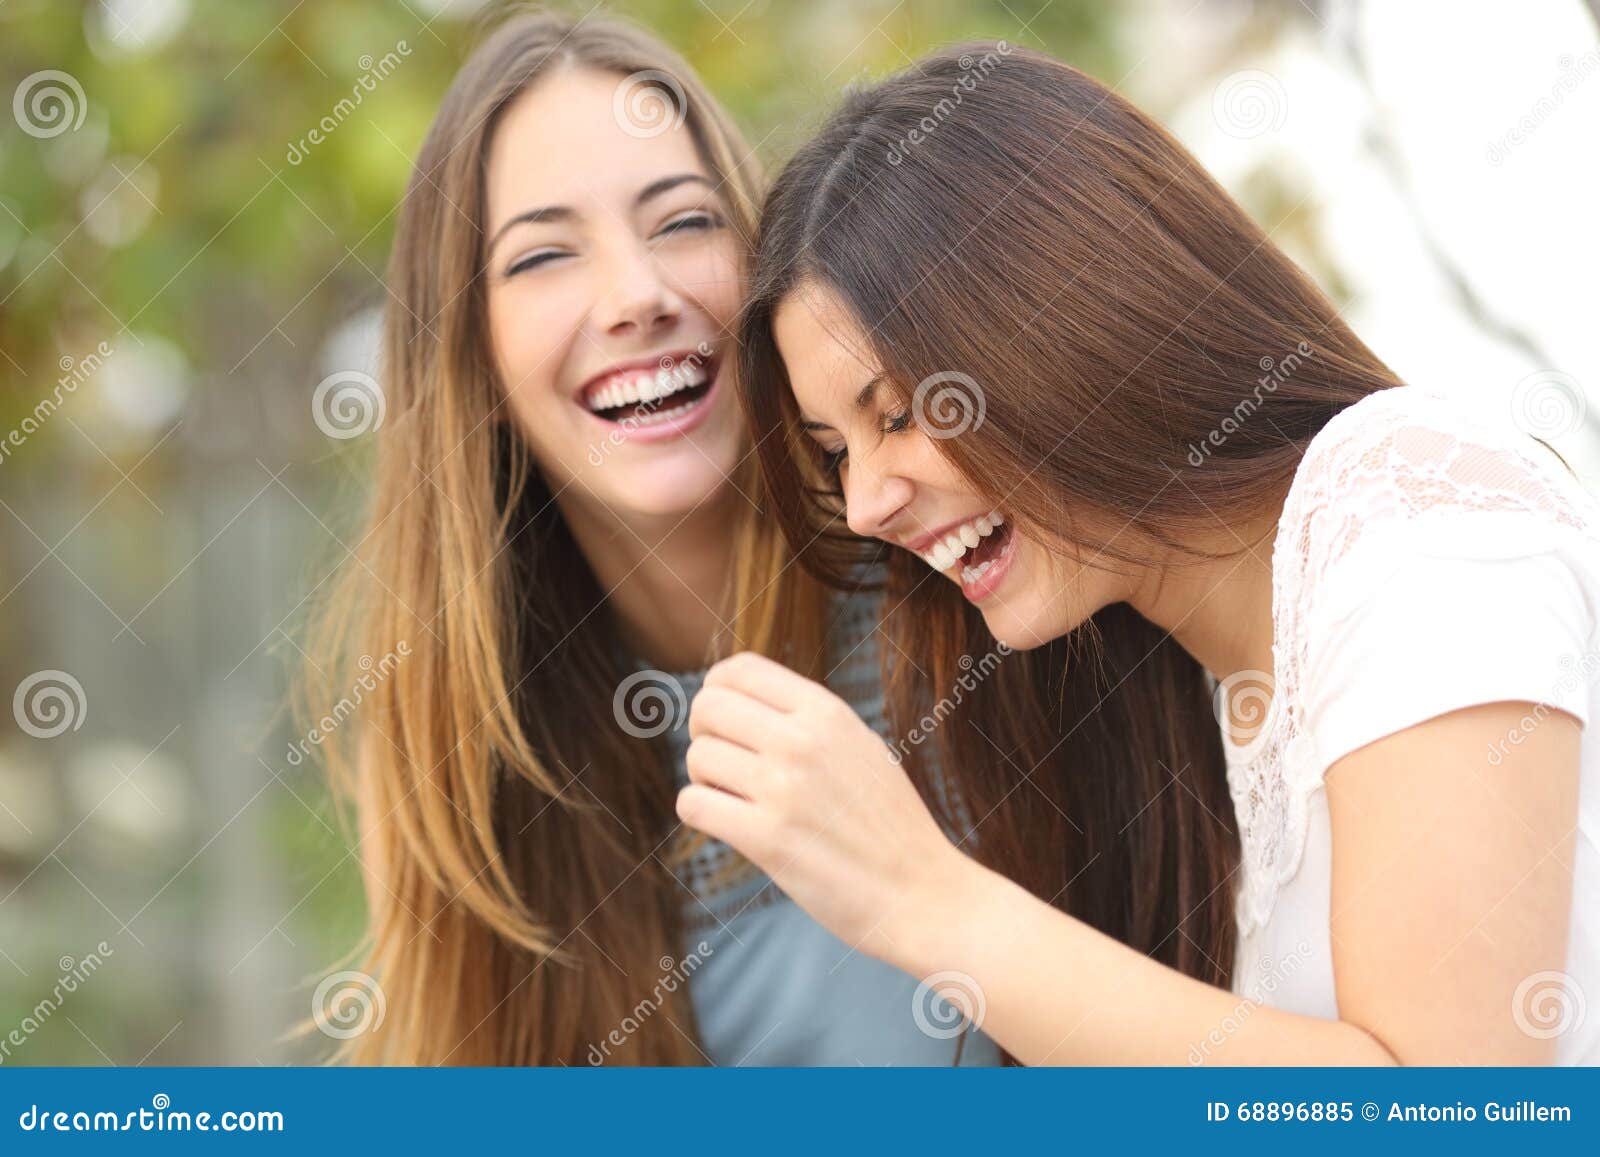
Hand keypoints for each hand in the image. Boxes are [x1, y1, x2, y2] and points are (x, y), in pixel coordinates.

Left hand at [676, 651, 964, 967]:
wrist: (922, 892)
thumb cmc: (888, 824)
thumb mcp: (859, 747)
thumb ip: (806, 720)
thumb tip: (738, 698)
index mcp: (826, 711)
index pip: (738, 670)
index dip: (717, 692)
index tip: (725, 723)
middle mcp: (802, 741)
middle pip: (707, 707)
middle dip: (703, 734)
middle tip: (725, 764)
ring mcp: (783, 789)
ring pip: (697, 758)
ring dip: (705, 780)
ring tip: (735, 799)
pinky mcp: (767, 839)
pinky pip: (693, 804)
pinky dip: (700, 814)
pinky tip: (728, 824)